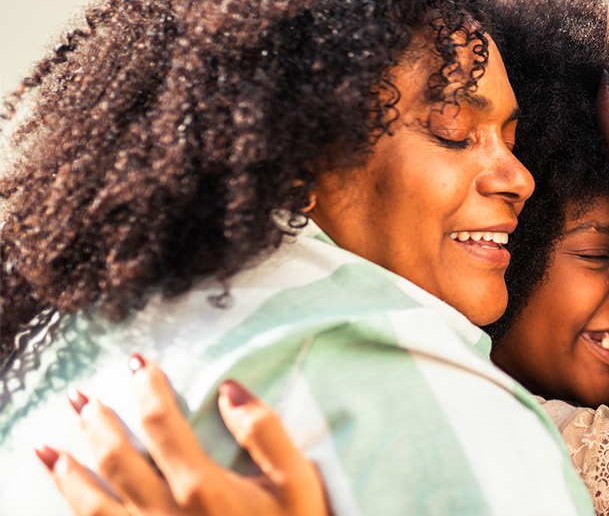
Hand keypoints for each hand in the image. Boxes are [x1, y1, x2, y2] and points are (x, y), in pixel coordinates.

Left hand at [35, 355, 328, 515]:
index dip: (146, 388)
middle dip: (97, 420)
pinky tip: (63, 485)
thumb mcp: (296, 482)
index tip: (136, 365)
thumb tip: (231, 389)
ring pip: (91, 496)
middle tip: (83, 396)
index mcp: (201, 484)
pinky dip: (71, 501)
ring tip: (54, 440)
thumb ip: (265, 432)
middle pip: (116, 455)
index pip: (161, 423)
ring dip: (70, 463)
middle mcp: (164, 509)